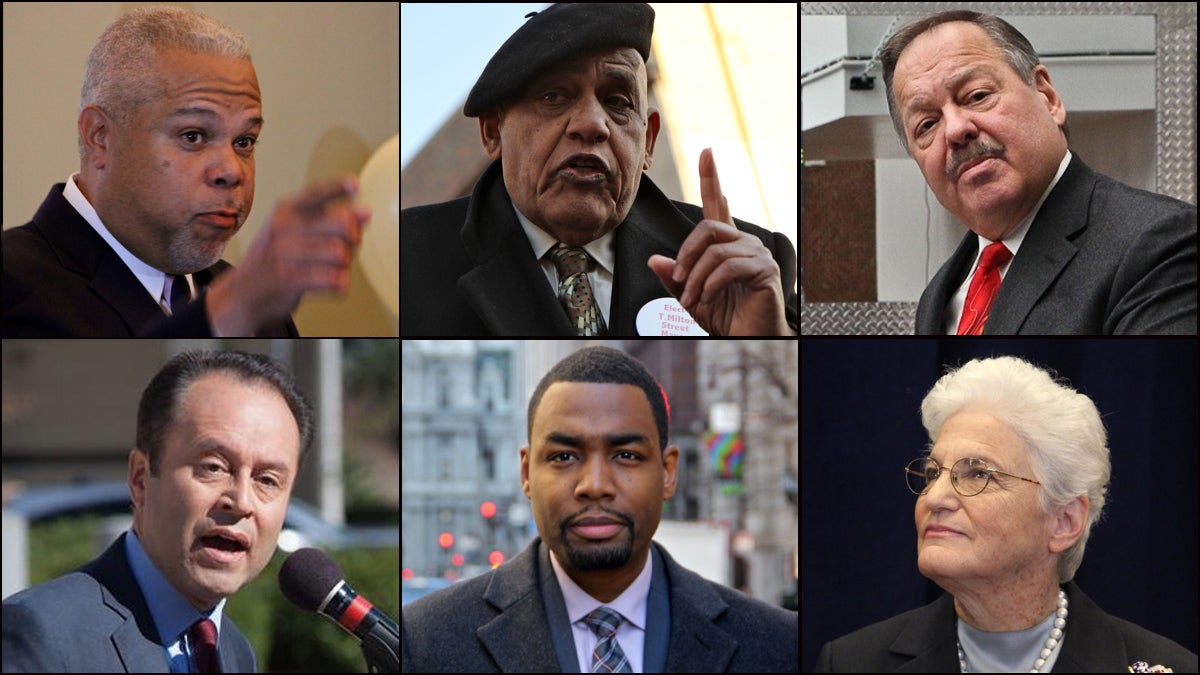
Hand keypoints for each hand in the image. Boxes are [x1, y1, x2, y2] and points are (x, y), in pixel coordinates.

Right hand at [207, 175, 370, 334]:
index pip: (317, 193)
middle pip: (343, 224)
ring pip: (340, 253)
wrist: (242, 292)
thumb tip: (365, 213)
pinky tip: (334, 284)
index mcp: (287, 209)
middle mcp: (283, 226)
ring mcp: (284, 253)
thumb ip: (331, 219)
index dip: (338, 187)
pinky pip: (333, 279)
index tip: (355, 185)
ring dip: (346, 265)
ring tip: (334, 268)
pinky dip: (341, 284)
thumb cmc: (279, 257)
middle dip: (354, 238)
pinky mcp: (288, 280)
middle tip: (348, 247)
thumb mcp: (297, 230)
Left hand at [648, 149, 788, 334]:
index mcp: (725, 244)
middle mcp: (743, 242)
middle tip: (679, 282)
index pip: (716, 204)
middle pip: (707, 227)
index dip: (710, 178)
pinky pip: (729, 266)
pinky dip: (711, 284)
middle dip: (686, 254)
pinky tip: (707, 299)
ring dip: (696, 278)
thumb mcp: (690, 296)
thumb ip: (674, 278)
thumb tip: (655, 260)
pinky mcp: (765, 269)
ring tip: (692, 300)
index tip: (706, 153)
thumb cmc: (724, 318)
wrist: (748, 341)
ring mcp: (757, 253)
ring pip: (715, 250)